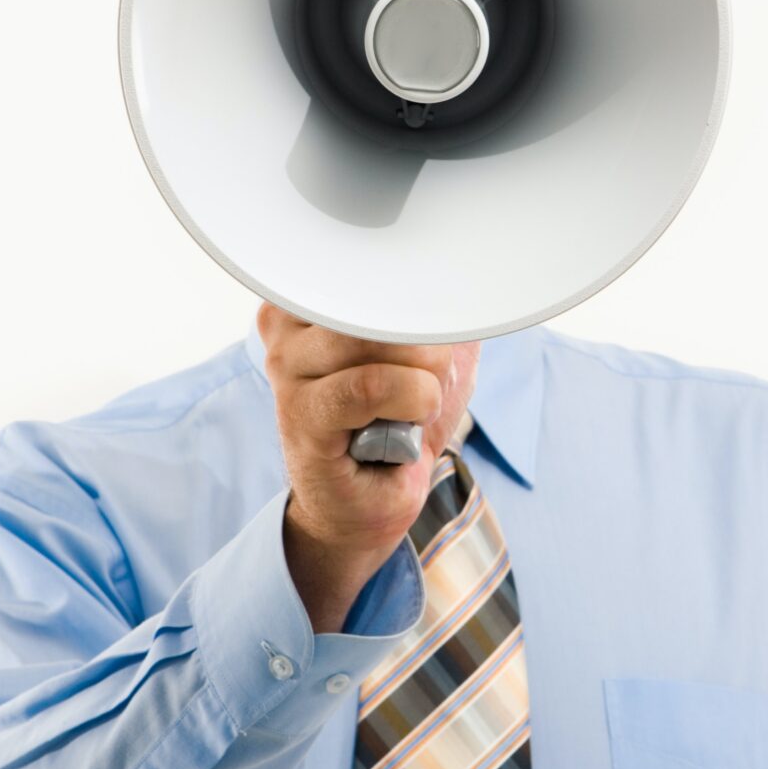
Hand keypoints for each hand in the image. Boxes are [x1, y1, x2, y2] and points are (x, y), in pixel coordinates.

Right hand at [256, 303, 480, 632]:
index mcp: (312, 300)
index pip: (374, 267)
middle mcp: (288, 327)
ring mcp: (288, 371)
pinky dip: (410, 401)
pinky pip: (370, 387)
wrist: (369, 501)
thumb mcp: (431, 355)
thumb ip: (442, 310)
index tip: (436, 325)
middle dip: (428, 346)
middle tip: (430, 380)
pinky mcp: (303, 416)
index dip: (418, 298)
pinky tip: (410, 422)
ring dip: (423, 380)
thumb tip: (479, 277)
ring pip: (379, 345)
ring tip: (416, 406)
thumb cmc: (397, 425)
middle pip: (380, 304)